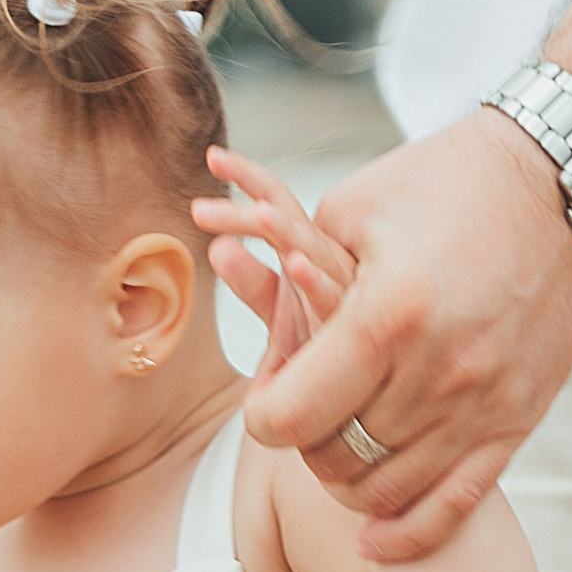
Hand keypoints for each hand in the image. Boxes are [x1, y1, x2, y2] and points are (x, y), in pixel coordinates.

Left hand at [194, 145, 357, 386]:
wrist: (365, 413)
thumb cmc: (330, 366)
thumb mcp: (284, 318)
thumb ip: (257, 286)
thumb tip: (219, 247)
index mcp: (319, 261)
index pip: (283, 211)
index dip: (251, 181)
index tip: (215, 158)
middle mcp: (336, 273)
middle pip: (294, 225)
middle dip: (251, 203)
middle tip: (205, 194)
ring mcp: (349, 299)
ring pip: (317, 256)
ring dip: (286, 232)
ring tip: (257, 212)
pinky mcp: (361, 333)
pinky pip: (335, 304)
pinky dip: (314, 282)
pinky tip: (295, 264)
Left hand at [225, 110, 571, 561]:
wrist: (565, 181)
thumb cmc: (446, 182)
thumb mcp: (353, 209)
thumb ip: (296, 276)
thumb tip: (266, 323)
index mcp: (384, 317)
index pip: (287, 419)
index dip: (263, 413)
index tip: (269, 389)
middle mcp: (436, 373)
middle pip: (331, 460)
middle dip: (303, 443)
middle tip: (306, 412)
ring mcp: (483, 404)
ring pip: (383, 492)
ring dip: (347, 480)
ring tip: (339, 444)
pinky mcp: (519, 419)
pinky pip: (452, 507)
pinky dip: (403, 534)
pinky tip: (371, 539)